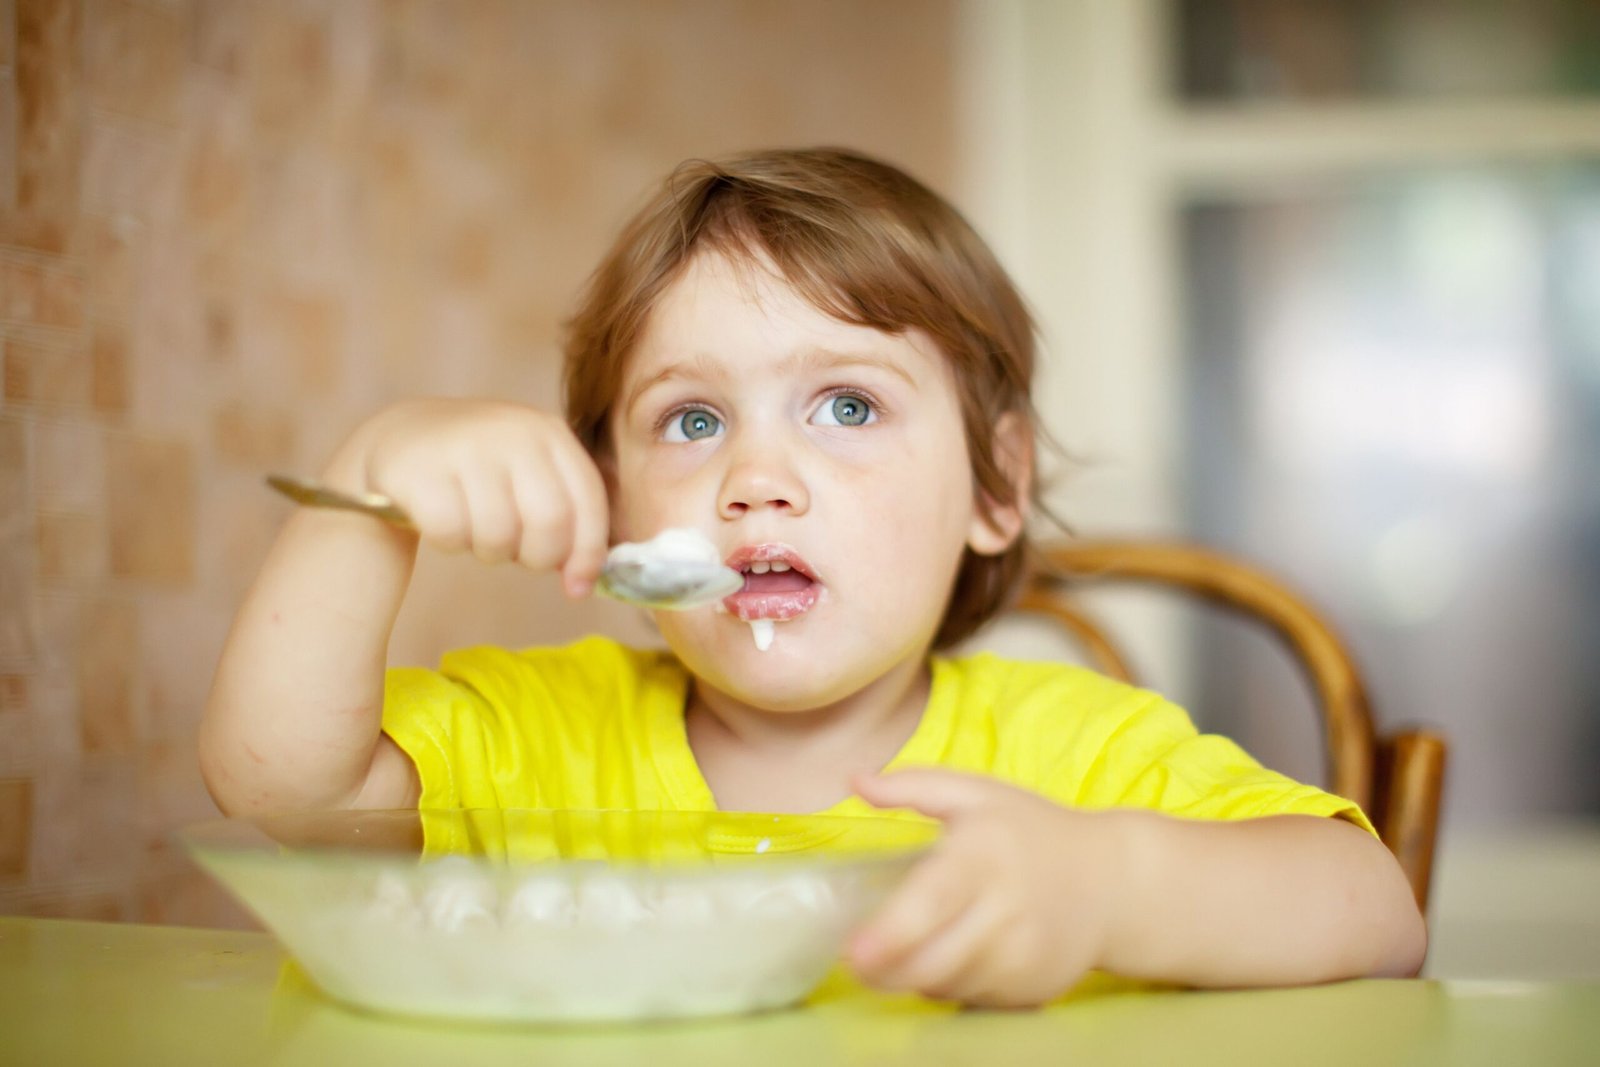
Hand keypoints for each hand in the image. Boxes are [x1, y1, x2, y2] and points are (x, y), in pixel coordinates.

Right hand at [327, 399, 609, 595]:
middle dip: (537, 557)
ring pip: (499, 535)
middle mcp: (513, 432)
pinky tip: (442, 520)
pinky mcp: (421, 470)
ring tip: (475, 529)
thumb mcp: (530, 477)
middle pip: (550, 522)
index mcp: (550, 433)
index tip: (577, 588)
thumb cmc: (480, 473)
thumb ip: (567, 519)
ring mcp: (466, 447)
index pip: (588, 500)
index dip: (588, 553)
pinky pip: (452, 534)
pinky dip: (450, 542)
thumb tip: (582, 583)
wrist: (403, 438)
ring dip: (489, 551)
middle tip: (515, 554)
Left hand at [849, 769, 1132, 1007]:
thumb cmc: (1031, 830)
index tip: (853, 951)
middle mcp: (1007, 910)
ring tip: (912, 946)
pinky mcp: (1033, 989)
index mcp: (984, 855)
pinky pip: (972, 998)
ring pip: (947, 985)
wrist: (1112, 882)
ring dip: (914, 976)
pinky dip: (950, 985)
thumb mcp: (975, 792)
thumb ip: (912, 785)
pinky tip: (953, 956)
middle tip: (858, 960)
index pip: (934, 900)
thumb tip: (855, 780)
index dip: (892, 932)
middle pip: (933, 960)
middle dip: (884, 969)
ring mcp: (1024, 956)